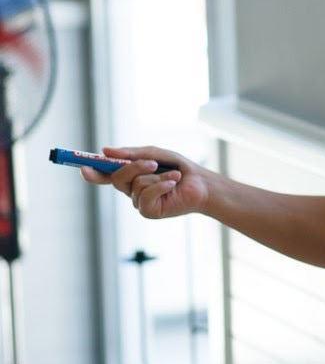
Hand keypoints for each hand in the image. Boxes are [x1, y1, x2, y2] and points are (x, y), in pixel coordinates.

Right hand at [80, 145, 212, 218]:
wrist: (201, 183)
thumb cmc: (180, 168)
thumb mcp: (155, 154)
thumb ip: (132, 154)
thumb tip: (105, 151)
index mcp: (131, 176)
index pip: (106, 175)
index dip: (93, 172)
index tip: (83, 166)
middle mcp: (132, 190)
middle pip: (118, 178)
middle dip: (135, 167)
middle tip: (153, 163)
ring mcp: (139, 202)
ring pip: (136, 185)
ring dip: (158, 176)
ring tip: (174, 176)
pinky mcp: (149, 212)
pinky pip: (146, 196)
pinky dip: (161, 186)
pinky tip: (173, 184)